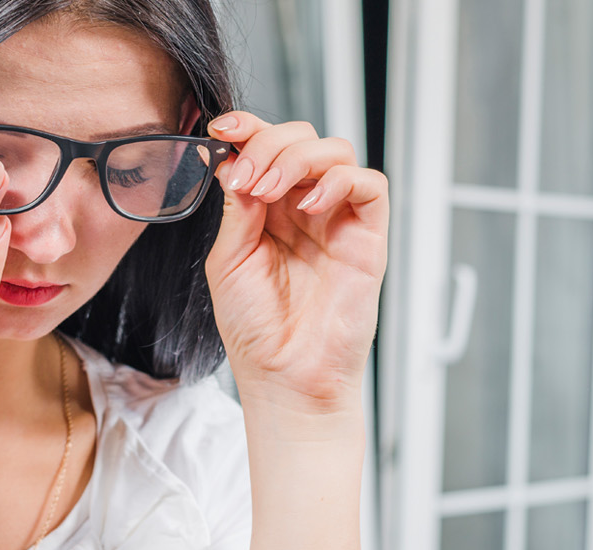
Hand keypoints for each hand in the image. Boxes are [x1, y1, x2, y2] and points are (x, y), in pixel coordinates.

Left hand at [204, 111, 388, 415]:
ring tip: (271, 188)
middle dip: (269, 144)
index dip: (247, 128)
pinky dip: (339, 181)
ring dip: (298, 157)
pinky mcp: (367, 238)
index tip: (223, 128)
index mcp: (267, 209)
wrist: (284, 377)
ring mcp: (337, 220)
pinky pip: (369, 185)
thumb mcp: (228, 260)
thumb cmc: (255, 329)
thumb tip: (237, 161)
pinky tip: (308, 206)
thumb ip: (236, 210)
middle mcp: (304, 208)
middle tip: (248, 177)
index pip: (265, 148)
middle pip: (301, 138)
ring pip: (335, 151)